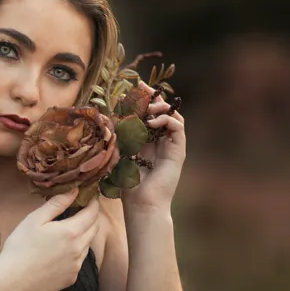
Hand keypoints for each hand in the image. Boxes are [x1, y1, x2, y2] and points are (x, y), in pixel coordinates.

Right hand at [0, 188, 99, 290]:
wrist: (13, 280)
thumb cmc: (20, 246)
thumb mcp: (36, 219)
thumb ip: (57, 203)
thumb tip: (74, 190)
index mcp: (71, 232)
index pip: (92, 213)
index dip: (93, 202)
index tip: (89, 196)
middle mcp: (79, 249)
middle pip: (94, 228)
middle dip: (91, 216)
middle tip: (81, 209)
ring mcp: (76, 265)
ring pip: (88, 245)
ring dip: (84, 234)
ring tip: (69, 229)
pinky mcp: (71, 278)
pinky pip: (79, 260)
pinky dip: (76, 251)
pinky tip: (61, 250)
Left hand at [121, 81, 186, 211]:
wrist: (141, 203)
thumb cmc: (128, 184)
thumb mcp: (120, 152)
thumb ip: (120, 135)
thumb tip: (110, 114)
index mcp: (147, 140)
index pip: (149, 113)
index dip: (144, 99)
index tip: (134, 87)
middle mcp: (161, 140)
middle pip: (162, 111)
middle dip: (153, 97)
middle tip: (142, 90)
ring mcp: (171, 145)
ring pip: (172, 116)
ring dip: (160, 107)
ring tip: (147, 108)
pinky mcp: (178, 151)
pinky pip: (177, 127)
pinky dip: (166, 120)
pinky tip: (151, 123)